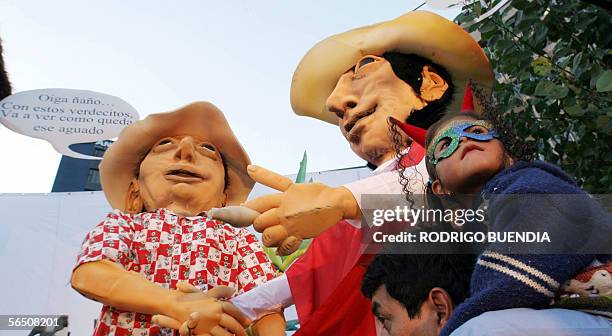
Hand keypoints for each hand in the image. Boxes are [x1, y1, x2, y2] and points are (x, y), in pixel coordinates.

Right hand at [153, 282, 249, 335]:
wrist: (176, 305)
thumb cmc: (192, 299)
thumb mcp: (208, 293)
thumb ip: (221, 291)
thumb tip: (233, 290)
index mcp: (218, 304)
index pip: (234, 311)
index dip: (242, 317)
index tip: (248, 322)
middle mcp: (216, 314)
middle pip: (232, 324)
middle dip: (240, 330)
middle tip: (245, 334)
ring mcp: (209, 324)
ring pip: (225, 334)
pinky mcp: (202, 332)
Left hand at [243, 165, 359, 254]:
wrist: (335, 202)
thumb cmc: (314, 192)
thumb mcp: (291, 184)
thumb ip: (270, 178)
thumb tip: (249, 168)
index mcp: (281, 198)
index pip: (257, 204)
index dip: (247, 209)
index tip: (243, 211)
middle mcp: (284, 212)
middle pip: (259, 223)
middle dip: (259, 225)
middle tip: (265, 224)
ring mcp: (291, 226)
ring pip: (268, 237)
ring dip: (268, 238)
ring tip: (273, 235)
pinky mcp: (300, 236)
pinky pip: (284, 247)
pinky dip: (281, 249)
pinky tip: (283, 244)